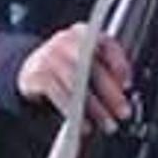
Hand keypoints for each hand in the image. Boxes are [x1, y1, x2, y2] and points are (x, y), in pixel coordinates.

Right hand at [17, 22, 132, 133]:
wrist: (29, 72)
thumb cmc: (65, 69)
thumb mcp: (86, 62)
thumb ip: (105, 70)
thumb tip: (124, 91)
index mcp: (83, 33)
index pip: (106, 44)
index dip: (119, 65)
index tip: (127, 85)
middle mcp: (65, 40)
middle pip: (92, 66)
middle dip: (111, 92)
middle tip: (123, 112)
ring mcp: (49, 56)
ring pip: (77, 82)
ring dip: (95, 107)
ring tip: (107, 123)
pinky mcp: (37, 75)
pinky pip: (59, 95)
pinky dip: (74, 112)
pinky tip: (83, 125)